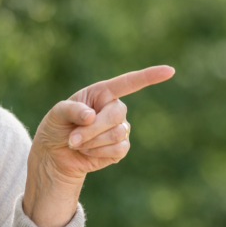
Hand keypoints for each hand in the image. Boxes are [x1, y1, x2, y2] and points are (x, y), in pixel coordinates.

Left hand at [23, 65, 174, 226]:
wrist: (56, 155)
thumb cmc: (56, 128)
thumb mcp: (56, 114)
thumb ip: (72, 110)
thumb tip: (91, 116)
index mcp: (102, 92)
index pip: (129, 82)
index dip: (150, 76)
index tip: (170, 71)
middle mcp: (114, 108)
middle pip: (117, 114)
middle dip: (94, 129)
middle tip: (73, 138)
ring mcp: (120, 128)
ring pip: (117, 134)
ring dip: (93, 142)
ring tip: (78, 143)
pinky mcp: (120, 147)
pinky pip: (119, 150)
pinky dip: (99, 153)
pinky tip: (89, 152)